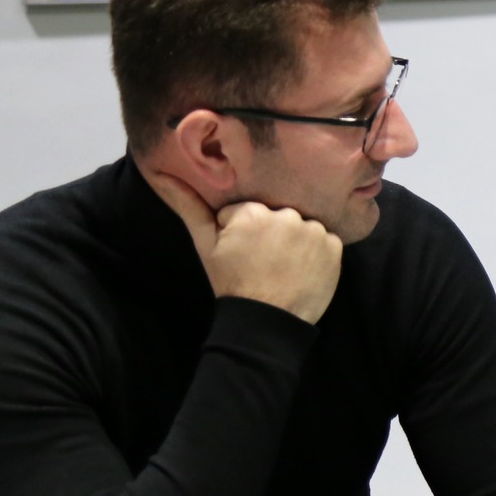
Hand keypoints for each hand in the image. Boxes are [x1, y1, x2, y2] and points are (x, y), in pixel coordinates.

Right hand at [148, 171, 342, 324]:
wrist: (266, 322)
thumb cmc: (232, 283)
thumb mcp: (205, 245)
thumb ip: (187, 206)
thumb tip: (160, 173)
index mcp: (253, 211)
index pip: (247, 211)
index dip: (241, 232)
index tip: (241, 253)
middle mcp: (287, 214)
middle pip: (276, 216)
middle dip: (269, 234)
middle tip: (262, 262)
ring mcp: (314, 230)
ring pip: (300, 227)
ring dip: (293, 242)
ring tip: (282, 268)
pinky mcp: (335, 246)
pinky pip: (324, 240)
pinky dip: (316, 252)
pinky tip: (302, 270)